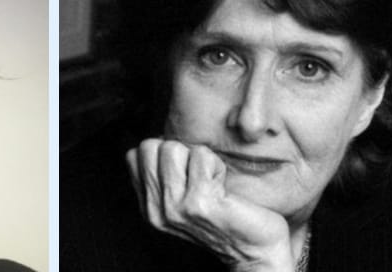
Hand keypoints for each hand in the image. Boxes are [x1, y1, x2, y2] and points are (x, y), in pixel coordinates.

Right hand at [127, 138, 294, 271]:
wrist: (256, 252)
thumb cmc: (226, 216)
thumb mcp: (184, 201)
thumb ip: (164, 178)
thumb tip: (158, 139)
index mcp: (150, 208)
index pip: (134, 155)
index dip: (162, 151)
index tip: (186, 169)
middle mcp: (157, 210)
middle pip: (149, 146)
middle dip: (178, 150)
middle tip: (200, 174)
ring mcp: (175, 208)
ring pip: (172, 148)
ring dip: (199, 157)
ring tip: (212, 180)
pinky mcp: (199, 204)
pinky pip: (201, 156)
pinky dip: (216, 165)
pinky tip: (223, 187)